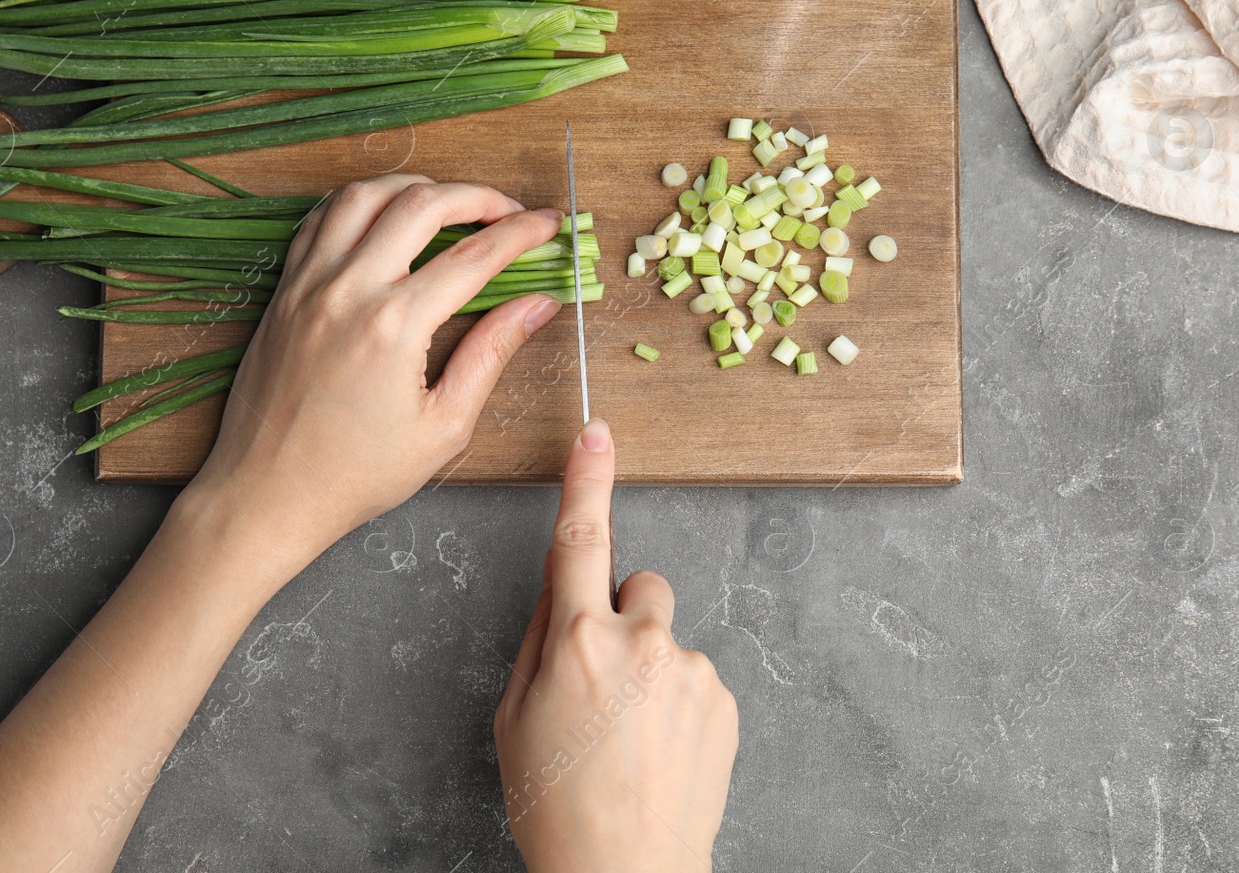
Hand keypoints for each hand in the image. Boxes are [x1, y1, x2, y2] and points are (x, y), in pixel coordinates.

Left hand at [175, 174, 563, 594]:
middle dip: (476, 197)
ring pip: (364, 195)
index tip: (548, 226)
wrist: (266, 496)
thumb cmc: (354, 475)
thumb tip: (537, 305)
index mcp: (393, 327)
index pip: (473, 256)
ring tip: (449, 205)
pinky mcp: (283, 292)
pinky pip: (319, 220)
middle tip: (507, 212)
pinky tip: (384, 219)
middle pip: (420, 204)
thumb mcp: (443, 427)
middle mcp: (346, 291)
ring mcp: (307, 285)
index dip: (520, 233)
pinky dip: (358, 205)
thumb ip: (492, 354)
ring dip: (415, 189)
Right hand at [494, 419, 738, 872]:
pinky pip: (694, 677)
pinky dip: (677, 701)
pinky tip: (659, 751)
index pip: (580, 539)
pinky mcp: (724, 701)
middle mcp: (642, 643)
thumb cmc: (555, 805)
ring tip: (631, 738)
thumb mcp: (514, 719)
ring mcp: (691, 671)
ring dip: (651, 668)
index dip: (587, 479)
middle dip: (622, 616)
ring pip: (668, 638)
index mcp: (577, 641)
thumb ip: (538, 641)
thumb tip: (561, 593)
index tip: (596, 433)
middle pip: (640, 585)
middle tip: (603, 684)